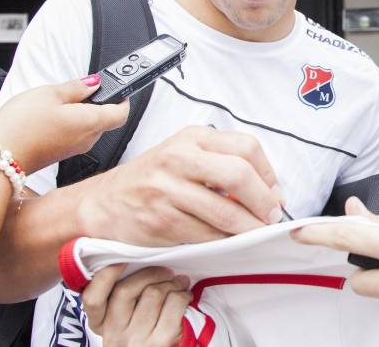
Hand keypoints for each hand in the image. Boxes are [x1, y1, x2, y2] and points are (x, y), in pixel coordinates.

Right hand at [0, 76, 128, 174]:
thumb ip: (76, 87)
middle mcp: (89, 139)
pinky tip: (52, 114)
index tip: (119, 86)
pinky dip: (70, 121)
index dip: (124, 97)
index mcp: (92, 122)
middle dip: (99, 101)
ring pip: (89, 125)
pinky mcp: (63, 153)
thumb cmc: (22, 128)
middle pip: (106, 118)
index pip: (122, 113)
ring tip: (62, 99)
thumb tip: (93, 82)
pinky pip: (75, 133)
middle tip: (86, 87)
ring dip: (82, 111)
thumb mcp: (50, 94)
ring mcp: (76, 148)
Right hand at [79, 126, 284, 245]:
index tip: (275, 193)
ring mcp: (167, 189)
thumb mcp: (186, 156)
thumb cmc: (153, 181)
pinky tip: (228, 240)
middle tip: (272, 216)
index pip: (246, 147)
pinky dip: (224, 241)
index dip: (269, 173)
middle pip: (239, 175)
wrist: (103, 204)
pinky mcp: (160, 220)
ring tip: (256, 232)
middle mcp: (179, 158)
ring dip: (249, 227)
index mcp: (192, 137)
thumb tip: (272, 192)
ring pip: (224, 211)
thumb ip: (224, 164)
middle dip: (263, 201)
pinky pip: (205, 234)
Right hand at [83, 264, 190, 346]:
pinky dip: (183, 295)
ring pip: (154, 293)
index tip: (121, 262)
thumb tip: (141, 263)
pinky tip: (185, 298)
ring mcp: (138, 339)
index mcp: (102, 325)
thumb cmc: (145, 333)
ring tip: (180, 284)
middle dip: (152, 274)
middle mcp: (115, 334)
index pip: (93, 299)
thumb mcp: (125, 320)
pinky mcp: (161, 342)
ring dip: (173, 283)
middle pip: (126, 289)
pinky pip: (174, 303)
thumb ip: (124, 298)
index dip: (104, 277)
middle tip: (168, 272)